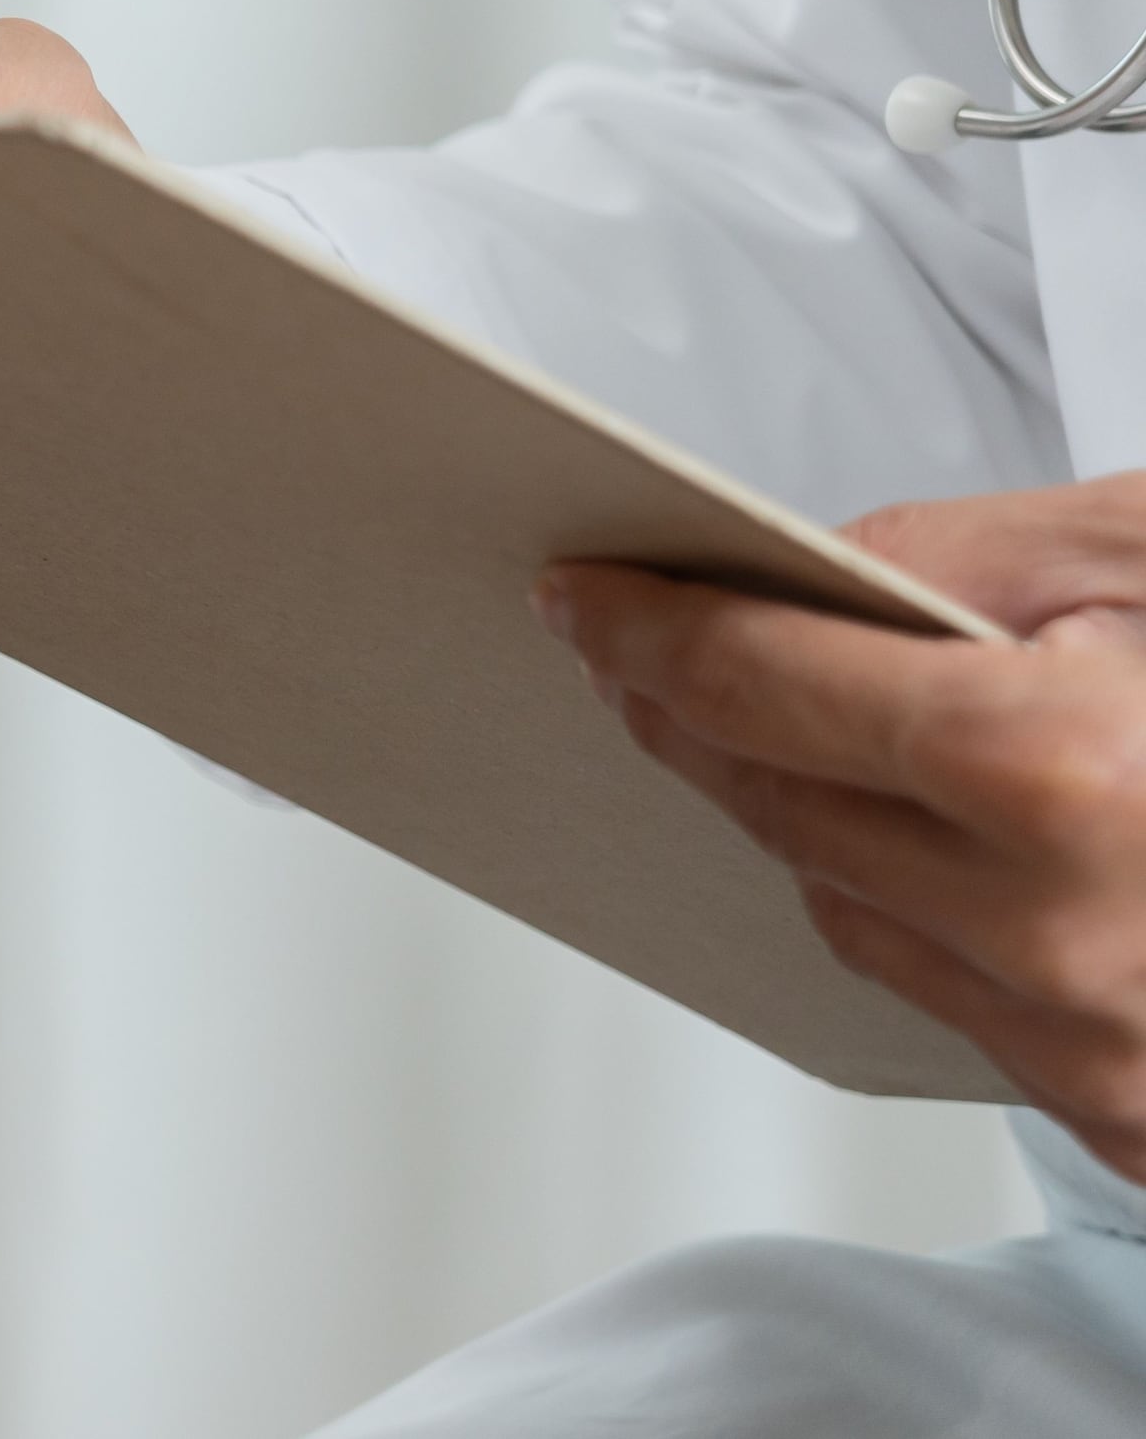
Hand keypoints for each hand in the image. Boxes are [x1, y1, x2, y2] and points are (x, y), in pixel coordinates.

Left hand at [551, 481, 1145, 1165]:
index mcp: (1059, 770)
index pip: (763, 679)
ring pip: (844, 904)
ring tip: (756, 721)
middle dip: (697, 709)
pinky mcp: (1131, 1124)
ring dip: (792, 811)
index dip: (648, 620)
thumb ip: (998, 546)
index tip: (580, 586)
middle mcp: (1056, 929)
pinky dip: (908, 905)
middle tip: (635, 639)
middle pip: (778, 798)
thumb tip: (842, 560)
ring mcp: (1094, 1048)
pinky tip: (909, 838)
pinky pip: (948, 992)